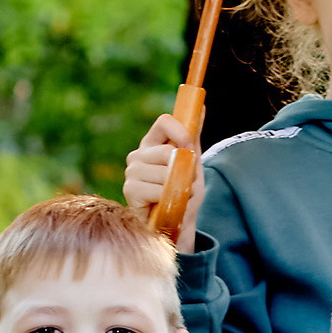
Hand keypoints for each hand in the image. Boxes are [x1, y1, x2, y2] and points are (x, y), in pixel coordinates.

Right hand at [123, 112, 202, 248]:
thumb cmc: (184, 194)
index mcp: (152, 143)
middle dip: (185, 171)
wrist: (178, 226)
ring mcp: (132, 172)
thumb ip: (193, 137)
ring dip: (180, 188)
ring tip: (176, 197)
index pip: (164, 122)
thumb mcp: (193, 163)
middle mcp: (138, 154)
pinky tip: (166, 205)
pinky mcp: (130, 190)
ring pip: (165, 172)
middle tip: (184, 184)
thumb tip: (201, 107)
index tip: (190, 146)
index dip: (180, 131)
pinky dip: (169, 199)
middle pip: (167, 151)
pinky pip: (157, 189)